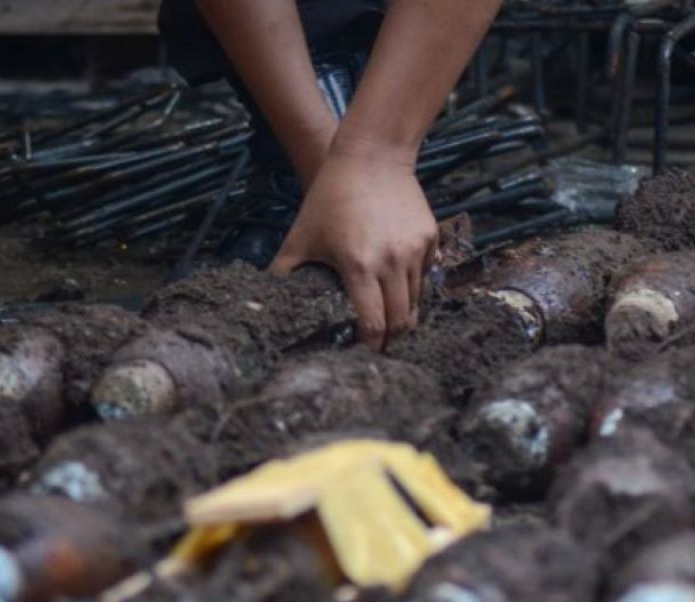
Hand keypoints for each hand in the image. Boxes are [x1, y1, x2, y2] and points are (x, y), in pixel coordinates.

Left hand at [270, 148, 435, 350]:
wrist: (371, 156)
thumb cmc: (331, 196)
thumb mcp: (302, 235)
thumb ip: (284, 271)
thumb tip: (264, 301)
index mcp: (358, 266)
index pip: (372, 323)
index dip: (370, 345)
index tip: (364, 352)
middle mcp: (392, 262)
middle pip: (402, 321)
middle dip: (392, 339)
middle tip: (382, 346)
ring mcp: (415, 250)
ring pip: (417, 300)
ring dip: (405, 315)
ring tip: (393, 321)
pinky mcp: (430, 239)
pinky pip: (426, 274)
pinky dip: (415, 286)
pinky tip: (401, 286)